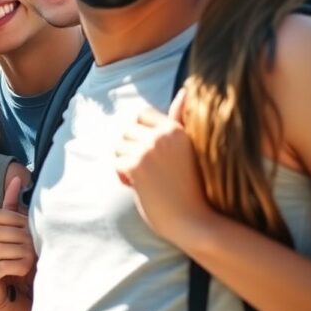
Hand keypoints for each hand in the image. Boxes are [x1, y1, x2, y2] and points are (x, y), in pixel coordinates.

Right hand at [0, 176, 34, 310]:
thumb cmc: (10, 255)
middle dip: (20, 235)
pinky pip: (2, 267)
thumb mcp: (12, 228)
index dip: (13, 217)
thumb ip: (11, 204)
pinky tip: (27, 267)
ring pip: (0, 249)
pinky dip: (18, 266)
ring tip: (34, 255)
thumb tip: (17, 177)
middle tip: (35, 241)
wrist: (4, 287)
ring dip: (21, 251)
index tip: (28, 226)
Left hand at [117, 91, 213, 246]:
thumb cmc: (190, 185)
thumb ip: (180, 119)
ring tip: (147, 179)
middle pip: (126, 130)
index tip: (152, 154)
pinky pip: (116, 163)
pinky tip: (140, 188)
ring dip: (126, 163)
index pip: (140, 114)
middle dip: (131, 149)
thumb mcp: (189, 147)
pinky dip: (123, 176)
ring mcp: (149, 149)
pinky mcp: (136, 166)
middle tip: (149, 170)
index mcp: (175, 128)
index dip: (141, 135)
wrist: (194, 221)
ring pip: (118, 146)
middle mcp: (162, 134)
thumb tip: (184, 89)